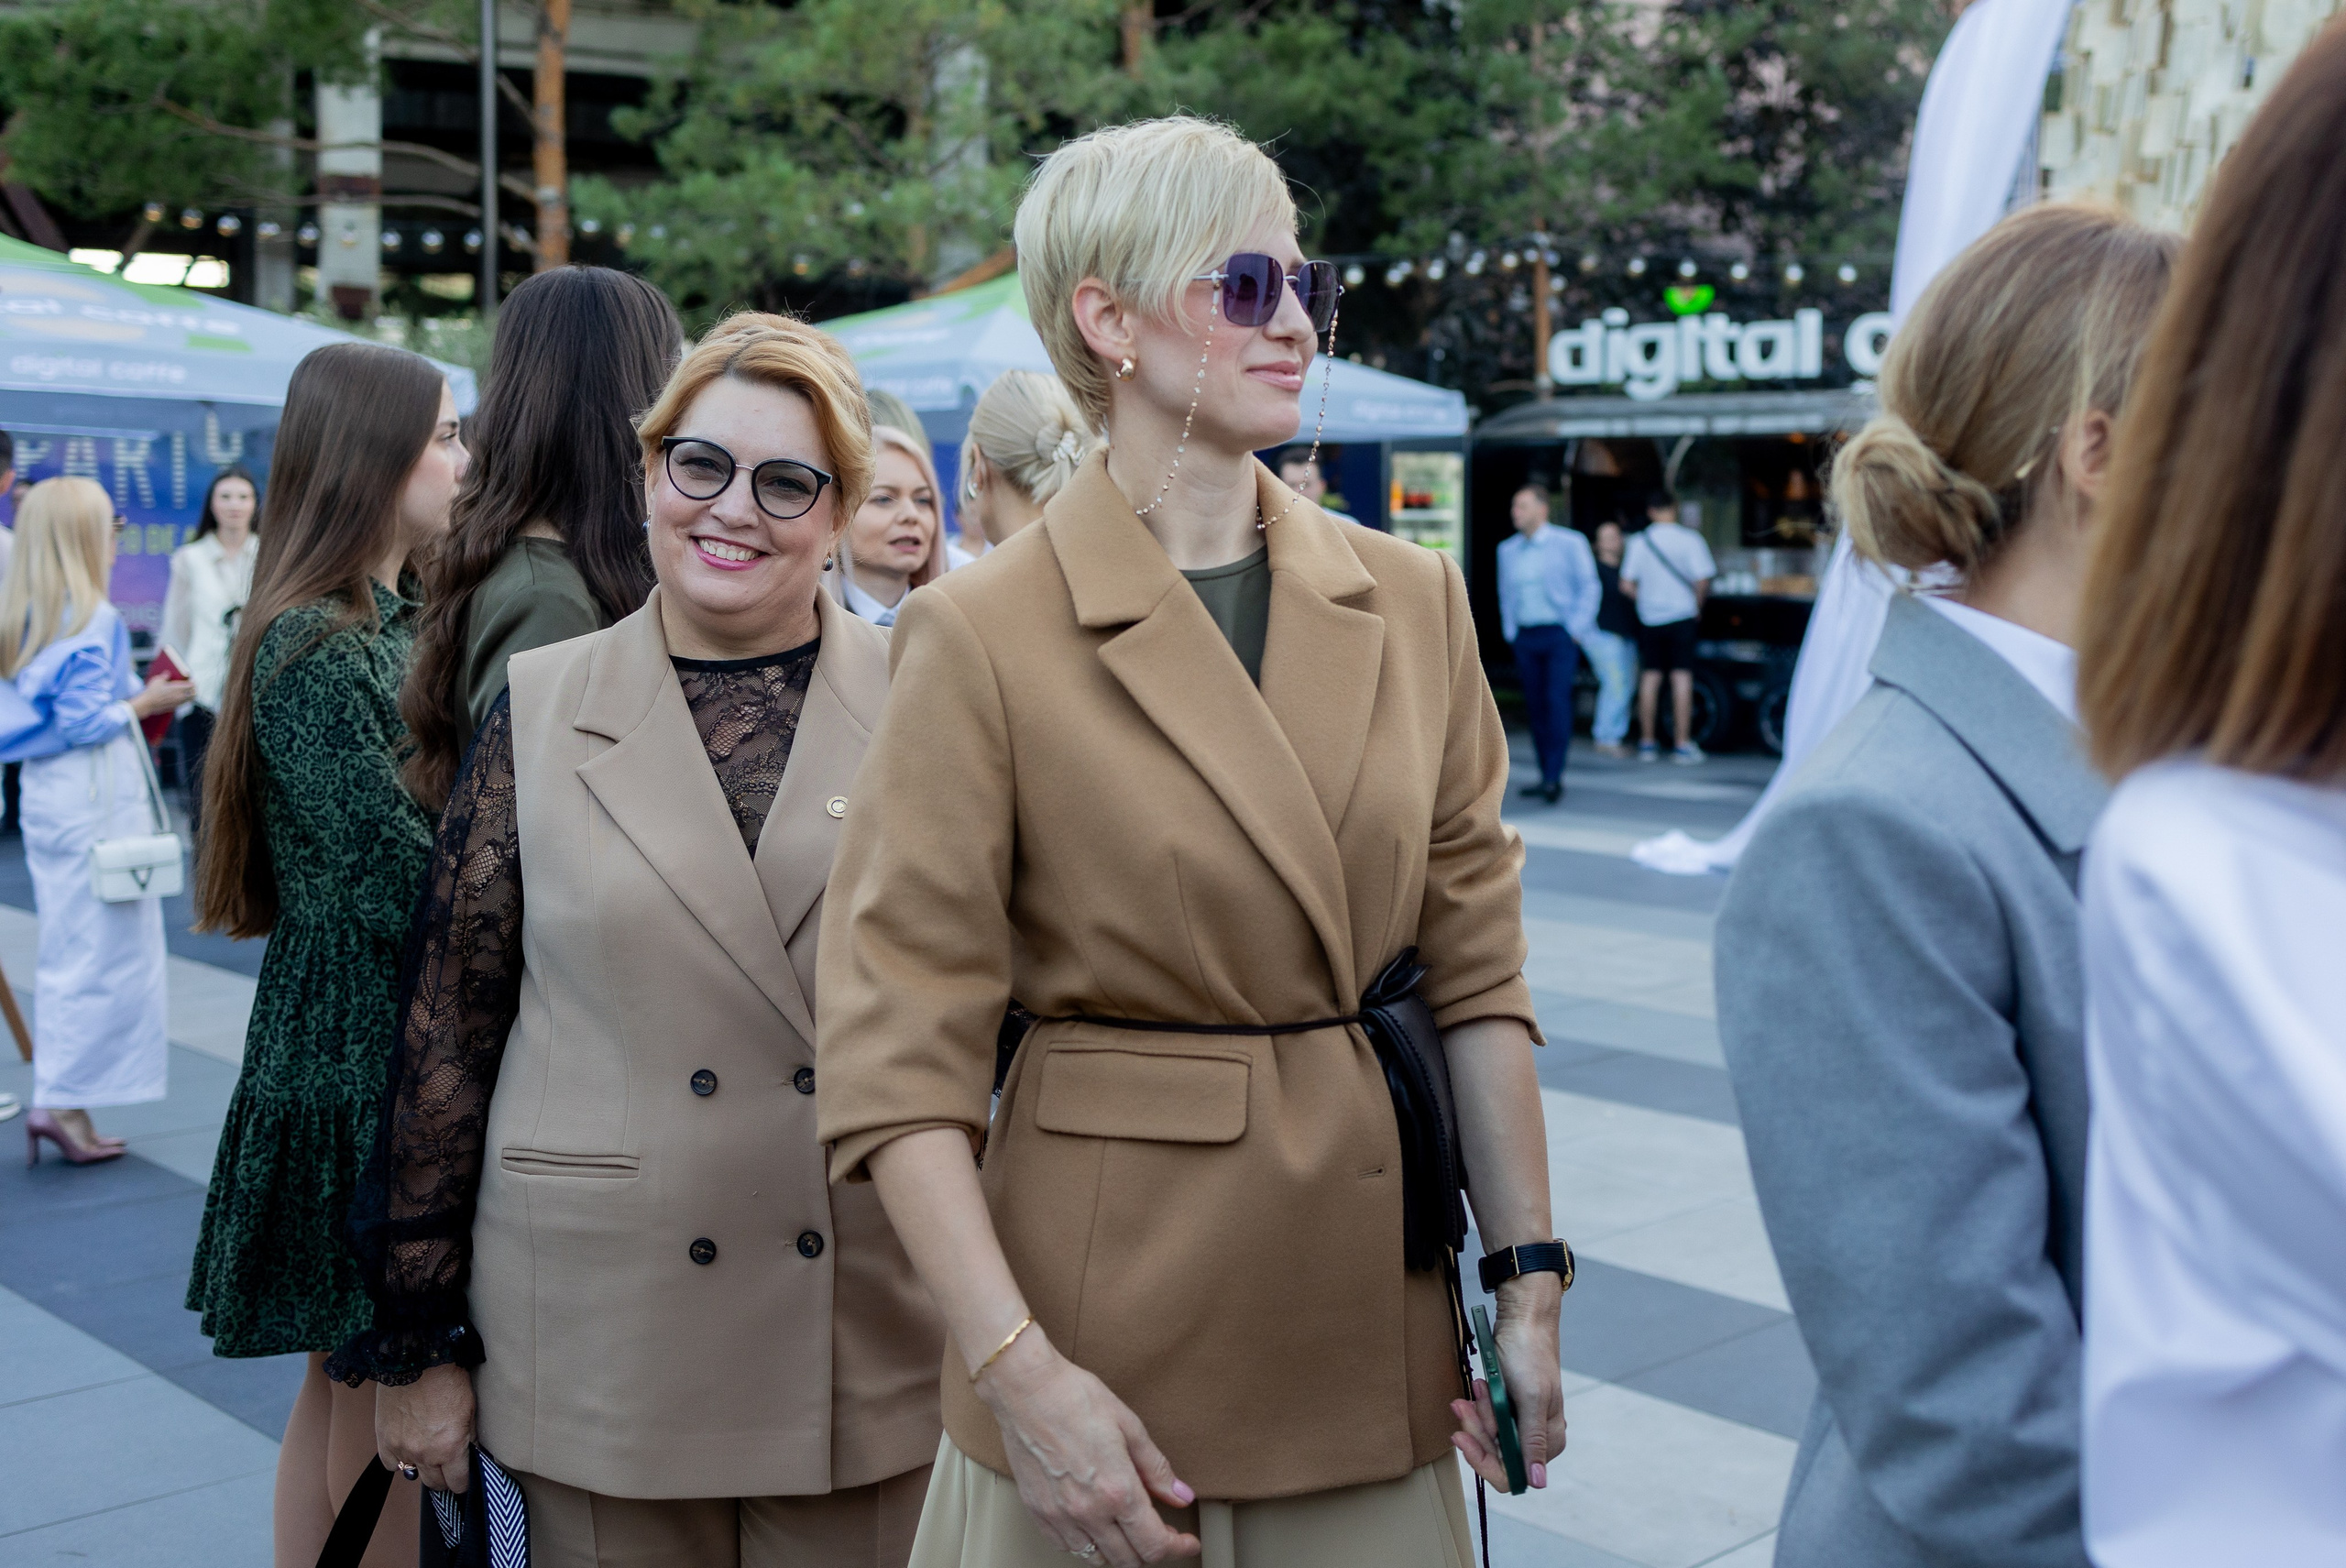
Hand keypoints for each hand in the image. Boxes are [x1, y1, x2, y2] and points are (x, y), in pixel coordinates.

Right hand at [128, 673, 194, 718]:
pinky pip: (184, 704)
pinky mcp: (174, 707)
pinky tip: (180, 697)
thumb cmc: (152, 691)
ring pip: (190, 700)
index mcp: (178, 688)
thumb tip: (168, 673)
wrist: (147, 704)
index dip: (192, 682)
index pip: (192, 685)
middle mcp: (180, 696)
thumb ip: (165, 676)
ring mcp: (178, 703)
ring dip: (190, 695)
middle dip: (194, 690)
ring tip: (187, 692)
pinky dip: (185, 700)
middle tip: (191, 686)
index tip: (190, 680)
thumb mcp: (158, 680)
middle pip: (194, 694)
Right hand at [376, 1362, 474, 1492]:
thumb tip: (470, 1452)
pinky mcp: (384, 1440)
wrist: (416, 1359)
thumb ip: (469, 1436)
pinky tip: (407, 1449)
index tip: (463, 1478)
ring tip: (429, 1457)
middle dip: (444, 1479)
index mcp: (450, 1448)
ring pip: (414, 1476)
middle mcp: (425, 1454)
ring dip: (423, 1469)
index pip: (458, 1482)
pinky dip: (399, 1460)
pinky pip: (391, 1464)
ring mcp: (402, 1449)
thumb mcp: (470, 1409)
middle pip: (435, 1484)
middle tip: (448, 1469)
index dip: (463, 1482)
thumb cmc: (448, 1379)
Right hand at [976, 1327, 1200, 1565]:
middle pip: (1129, 1560)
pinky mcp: (1037, 1512)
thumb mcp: (1129, 1426)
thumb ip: (1156, 1469)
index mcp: (1117, 1490)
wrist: (1025, 1388)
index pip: (1154, 1544)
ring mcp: (1059, 1516)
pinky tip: (1096, 1525)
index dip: (1178, 1548)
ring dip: (1120, 1552)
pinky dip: (1088, 1545)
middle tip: (1163, 1532)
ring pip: (1098, 1560)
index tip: (1187, 1542)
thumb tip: (1181, 1496)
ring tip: (1129, 1530)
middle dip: (1152, 1551)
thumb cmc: (1074, 1397)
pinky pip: (1068, 1547)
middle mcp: (1088, 1511)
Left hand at [1451, 1273, 1566, 1490]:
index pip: (1513, 1476)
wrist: (1524, 1317)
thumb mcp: (1531, 1397)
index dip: (1486, 1462)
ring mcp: (1522, 1421)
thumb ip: (1532, 1441)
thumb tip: (1538, 1483)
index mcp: (1549, 1439)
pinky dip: (1478, 1405)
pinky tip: (1479, 1385)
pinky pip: (1486, 1419)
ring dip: (1476, 1415)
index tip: (1465, 1438)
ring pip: (1488, 1437)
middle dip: (1477, 1431)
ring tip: (1477, 1388)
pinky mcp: (1509, 1406)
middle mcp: (1537, 1436)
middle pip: (1496, 1456)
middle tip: (1464, 1404)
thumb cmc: (1529, 1353)